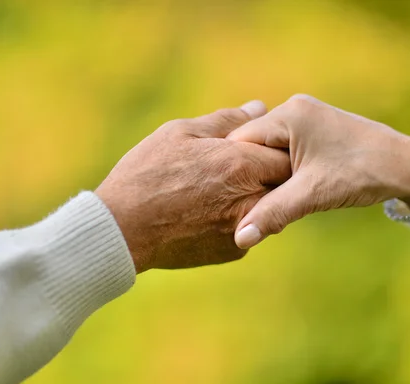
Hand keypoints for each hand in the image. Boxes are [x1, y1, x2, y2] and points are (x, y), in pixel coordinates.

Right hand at [95, 101, 290, 272]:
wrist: (123, 229)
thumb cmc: (146, 173)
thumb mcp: (180, 133)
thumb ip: (226, 120)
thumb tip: (259, 106)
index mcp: (240, 163)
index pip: (287, 152)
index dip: (279, 146)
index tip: (266, 144)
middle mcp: (250, 198)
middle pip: (285, 181)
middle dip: (273, 171)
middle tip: (247, 164)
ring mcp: (244, 227)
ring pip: (270, 205)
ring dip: (258, 194)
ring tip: (226, 186)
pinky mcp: (235, 250)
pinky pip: (251, 227)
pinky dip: (240, 216)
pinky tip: (213, 210)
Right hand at [227, 95, 409, 248]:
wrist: (407, 167)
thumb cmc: (362, 173)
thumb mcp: (313, 194)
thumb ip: (273, 213)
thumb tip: (239, 239)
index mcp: (288, 114)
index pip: (239, 140)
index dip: (232, 170)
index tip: (226, 196)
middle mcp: (293, 108)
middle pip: (252, 144)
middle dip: (250, 173)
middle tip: (244, 201)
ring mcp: (306, 117)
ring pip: (269, 148)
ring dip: (266, 172)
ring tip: (264, 196)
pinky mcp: (316, 129)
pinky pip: (284, 148)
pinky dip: (281, 168)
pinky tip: (283, 187)